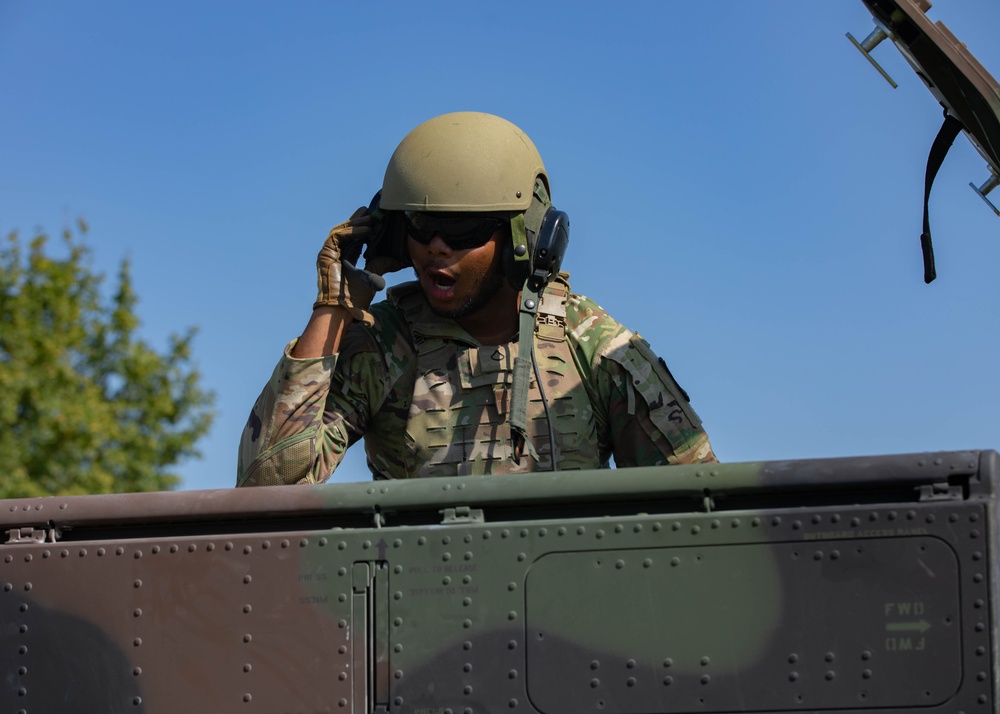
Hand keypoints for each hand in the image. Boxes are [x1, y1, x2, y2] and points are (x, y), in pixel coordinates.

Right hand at [314, 207, 386, 325]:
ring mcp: (328, 253)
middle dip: (360, 220)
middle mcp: (336, 254)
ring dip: (357, 224)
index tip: (375, 221)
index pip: (354, 239)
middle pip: (347, 231)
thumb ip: (380, 265)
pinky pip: (337, 236)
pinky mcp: (325, 254)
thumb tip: (396, 260)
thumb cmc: (355, 298)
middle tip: (373, 212)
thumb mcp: (372, 277)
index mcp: (345, 259)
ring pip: (342, 231)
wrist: (341, 310)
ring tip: (371, 219)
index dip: (363, 229)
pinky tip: (365, 230)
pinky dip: (351, 231)